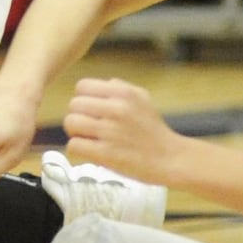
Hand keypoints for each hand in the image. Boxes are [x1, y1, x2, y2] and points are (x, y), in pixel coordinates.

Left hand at [61, 76, 178, 184]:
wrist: (172, 159)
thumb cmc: (155, 131)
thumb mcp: (143, 99)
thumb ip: (120, 88)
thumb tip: (102, 83)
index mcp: (124, 93)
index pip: (82, 86)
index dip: (82, 99)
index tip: (90, 111)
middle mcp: (116, 108)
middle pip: (73, 105)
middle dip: (77, 117)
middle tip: (88, 129)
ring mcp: (110, 131)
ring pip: (71, 123)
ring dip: (75, 133)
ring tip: (88, 140)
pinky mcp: (106, 153)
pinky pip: (74, 145)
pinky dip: (78, 151)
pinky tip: (89, 153)